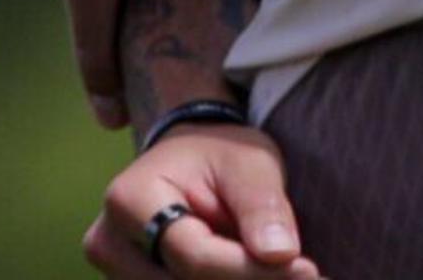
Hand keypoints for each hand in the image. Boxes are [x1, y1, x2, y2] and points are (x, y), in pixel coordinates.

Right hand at [85, 125, 318, 278]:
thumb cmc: (219, 155)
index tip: (310, 271)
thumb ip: (262, 206)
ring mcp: (119, 275)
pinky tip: (265, 279)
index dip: (253, 273)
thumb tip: (281, 255)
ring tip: (292, 276)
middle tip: (311, 278)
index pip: (194, 258)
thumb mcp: (249, 163)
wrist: (188, 160)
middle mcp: (110, 244)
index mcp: (130, 200)